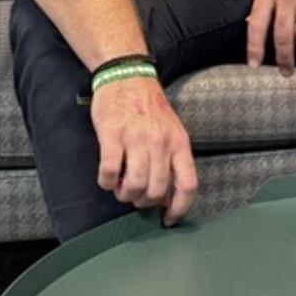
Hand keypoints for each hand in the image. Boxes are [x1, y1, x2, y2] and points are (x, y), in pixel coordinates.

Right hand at [91, 75, 198, 225]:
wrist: (127, 75)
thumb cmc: (149, 107)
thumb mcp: (171, 131)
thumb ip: (172, 160)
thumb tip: (169, 196)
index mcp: (179, 143)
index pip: (188, 185)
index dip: (180, 208)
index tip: (168, 219)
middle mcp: (161, 142)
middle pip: (157, 191)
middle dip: (144, 202)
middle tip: (135, 195)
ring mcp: (137, 138)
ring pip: (135, 185)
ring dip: (125, 194)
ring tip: (121, 187)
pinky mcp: (113, 134)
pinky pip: (110, 172)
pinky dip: (107, 182)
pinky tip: (107, 178)